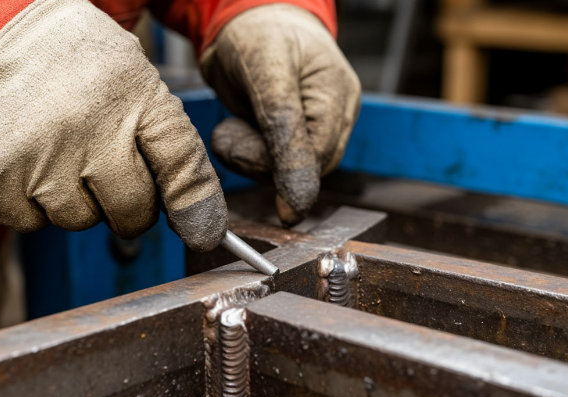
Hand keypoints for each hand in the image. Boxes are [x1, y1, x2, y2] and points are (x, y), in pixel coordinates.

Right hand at [0, 0, 226, 250]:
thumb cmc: (73, 63)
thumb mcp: (137, 83)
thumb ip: (173, 148)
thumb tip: (201, 226)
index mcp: (134, 96)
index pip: (181, 165)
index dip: (196, 206)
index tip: (202, 233)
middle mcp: (89, 128)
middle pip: (132, 213)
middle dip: (128, 204)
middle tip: (108, 169)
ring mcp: (39, 155)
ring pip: (80, 220)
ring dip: (76, 201)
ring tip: (61, 154)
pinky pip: (30, 222)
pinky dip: (31, 204)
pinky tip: (29, 162)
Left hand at [200, 4, 360, 224]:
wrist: (243, 21)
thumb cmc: (259, 34)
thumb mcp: (268, 74)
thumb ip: (284, 133)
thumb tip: (299, 200)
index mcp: (337, 96)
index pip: (321, 155)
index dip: (294, 180)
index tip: (273, 204)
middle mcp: (332, 117)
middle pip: (306, 170)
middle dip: (262, 161)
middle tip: (230, 135)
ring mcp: (311, 128)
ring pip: (284, 173)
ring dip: (250, 159)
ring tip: (232, 128)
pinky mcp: (288, 138)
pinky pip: (269, 165)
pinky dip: (245, 153)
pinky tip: (237, 128)